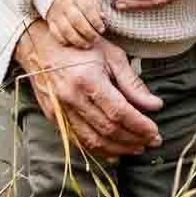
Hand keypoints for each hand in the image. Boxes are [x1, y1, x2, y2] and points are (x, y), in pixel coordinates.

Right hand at [14, 20, 163, 157]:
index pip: (119, 112)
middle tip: (151, 141)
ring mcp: (60, 109)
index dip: (140, 126)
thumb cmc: (80, 46)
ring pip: (92, 140)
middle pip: (107, 129)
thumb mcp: (111, 56)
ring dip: (118, 149)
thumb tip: (155, 105)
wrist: (40, 45)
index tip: (155, 132)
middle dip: (134, 139)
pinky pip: (78, 140)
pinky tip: (114, 151)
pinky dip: (98, 149)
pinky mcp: (53, 116)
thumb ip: (133, 83)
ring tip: (137, 148)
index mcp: (88, 79)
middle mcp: (71, 97)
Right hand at [46, 0, 105, 47]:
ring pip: (66, 30)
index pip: (87, 9)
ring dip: (78, 40)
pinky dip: (65, 41)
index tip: (102, 29)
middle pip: (77, 21)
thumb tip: (103, 18)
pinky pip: (56, 34)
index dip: (96, 21)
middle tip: (96, 39)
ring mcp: (56, 14)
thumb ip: (97, 6)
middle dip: (88, 32)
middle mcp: (65, 4)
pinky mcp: (50, 21)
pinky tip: (74, 43)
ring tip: (88, 45)